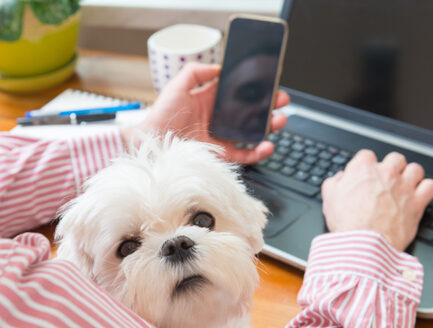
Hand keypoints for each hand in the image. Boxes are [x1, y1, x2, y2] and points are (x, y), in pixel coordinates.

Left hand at [123, 62, 289, 163]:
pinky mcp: (220, 155)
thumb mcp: (177, 86)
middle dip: (270, 105)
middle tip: (282, 100)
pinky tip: (267, 145)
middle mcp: (218, 119)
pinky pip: (243, 155)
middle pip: (251, 111)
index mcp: (210, 101)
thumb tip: (219, 67)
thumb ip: (197, 71)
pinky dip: (258, 152)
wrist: (150, 143)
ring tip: (280, 121)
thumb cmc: (160, 115)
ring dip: (269, 127)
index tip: (270, 82)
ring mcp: (221, 138)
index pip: (239, 92)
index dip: (256, 88)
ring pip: (252, 133)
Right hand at [321, 150, 432, 250]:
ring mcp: (404, 186)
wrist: (364, 244)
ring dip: (411, 176)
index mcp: (363, 169)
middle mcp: (386, 173)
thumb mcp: (329, 199)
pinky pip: (430, 186)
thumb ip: (335, 182)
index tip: (366, 175)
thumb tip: (341, 178)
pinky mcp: (417, 202)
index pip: (367, 155)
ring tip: (405, 187)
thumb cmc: (347, 224)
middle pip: (395, 158)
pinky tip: (419, 195)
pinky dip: (426, 190)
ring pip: (415, 169)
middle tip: (387, 181)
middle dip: (392, 168)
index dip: (366, 166)